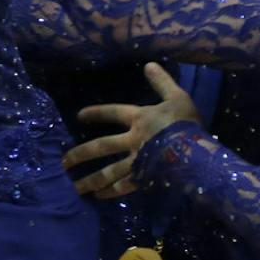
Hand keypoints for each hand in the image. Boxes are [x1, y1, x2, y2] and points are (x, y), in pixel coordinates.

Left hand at [64, 64, 200, 198]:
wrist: (196, 150)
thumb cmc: (186, 123)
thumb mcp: (177, 96)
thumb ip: (162, 82)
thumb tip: (148, 63)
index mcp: (139, 119)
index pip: (112, 112)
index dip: (95, 113)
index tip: (79, 116)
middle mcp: (133, 140)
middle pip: (101, 147)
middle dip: (80, 155)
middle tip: (62, 162)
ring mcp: (137, 161)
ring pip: (108, 172)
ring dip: (90, 180)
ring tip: (74, 188)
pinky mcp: (144, 178)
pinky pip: (124, 186)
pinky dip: (111, 192)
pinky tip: (99, 196)